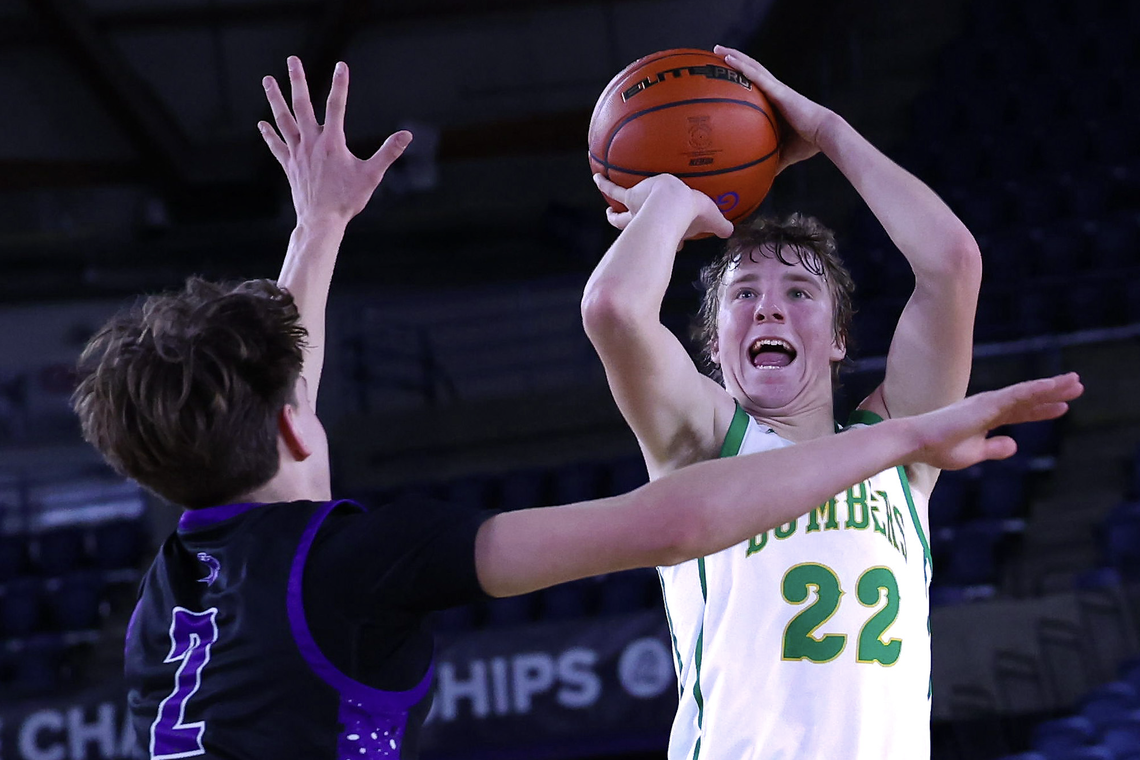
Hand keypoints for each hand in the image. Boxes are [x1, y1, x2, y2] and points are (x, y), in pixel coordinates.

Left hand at [259, 56, 411, 225]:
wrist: (321, 221)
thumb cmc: (348, 200)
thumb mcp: (372, 175)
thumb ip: (388, 152)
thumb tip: (407, 135)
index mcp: (332, 142)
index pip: (337, 106)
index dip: (340, 84)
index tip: (341, 66)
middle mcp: (311, 143)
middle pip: (302, 105)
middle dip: (298, 80)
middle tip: (293, 59)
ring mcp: (297, 153)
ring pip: (284, 120)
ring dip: (275, 98)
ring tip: (268, 80)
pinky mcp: (290, 165)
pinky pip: (277, 146)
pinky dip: (269, 134)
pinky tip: (262, 123)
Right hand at [593, 173, 733, 239]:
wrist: (672, 203)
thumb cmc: (691, 213)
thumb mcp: (711, 217)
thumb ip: (721, 225)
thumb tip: (731, 231)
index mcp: (668, 229)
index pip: (668, 237)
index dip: (677, 240)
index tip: (682, 244)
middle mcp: (648, 224)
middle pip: (636, 227)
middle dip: (630, 227)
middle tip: (621, 224)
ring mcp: (637, 210)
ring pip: (619, 214)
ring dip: (613, 214)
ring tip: (607, 209)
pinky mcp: (631, 197)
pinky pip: (614, 189)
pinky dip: (604, 184)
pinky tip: (596, 177)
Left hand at [714, 44, 834, 174]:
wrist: (824, 135)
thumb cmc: (807, 144)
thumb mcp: (784, 154)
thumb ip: (771, 161)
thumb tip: (759, 179)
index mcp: (775, 102)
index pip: (756, 85)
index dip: (743, 76)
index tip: (726, 73)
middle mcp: (774, 91)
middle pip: (751, 70)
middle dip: (734, 60)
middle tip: (716, 52)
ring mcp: (776, 89)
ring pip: (752, 67)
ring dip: (734, 56)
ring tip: (717, 49)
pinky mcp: (778, 91)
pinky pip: (756, 75)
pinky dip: (741, 66)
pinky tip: (728, 59)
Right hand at [909, 373, 1082, 470]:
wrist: (917, 442)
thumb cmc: (938, 449)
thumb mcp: (973, 454)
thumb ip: (994, 448)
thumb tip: (1014, 445)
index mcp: (985, 419)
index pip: (1020, 413)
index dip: (1041, 411)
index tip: (1062, 408)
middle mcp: (989, 407)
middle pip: (1028, 399)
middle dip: (1053, 394)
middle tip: (1077, 386)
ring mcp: (989, 403)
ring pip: (1028, 393)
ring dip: (1053, 387)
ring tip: (1075, 382)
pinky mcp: (987, 403)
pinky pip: (1018, 394)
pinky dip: (1038, 389)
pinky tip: (1054, 386)